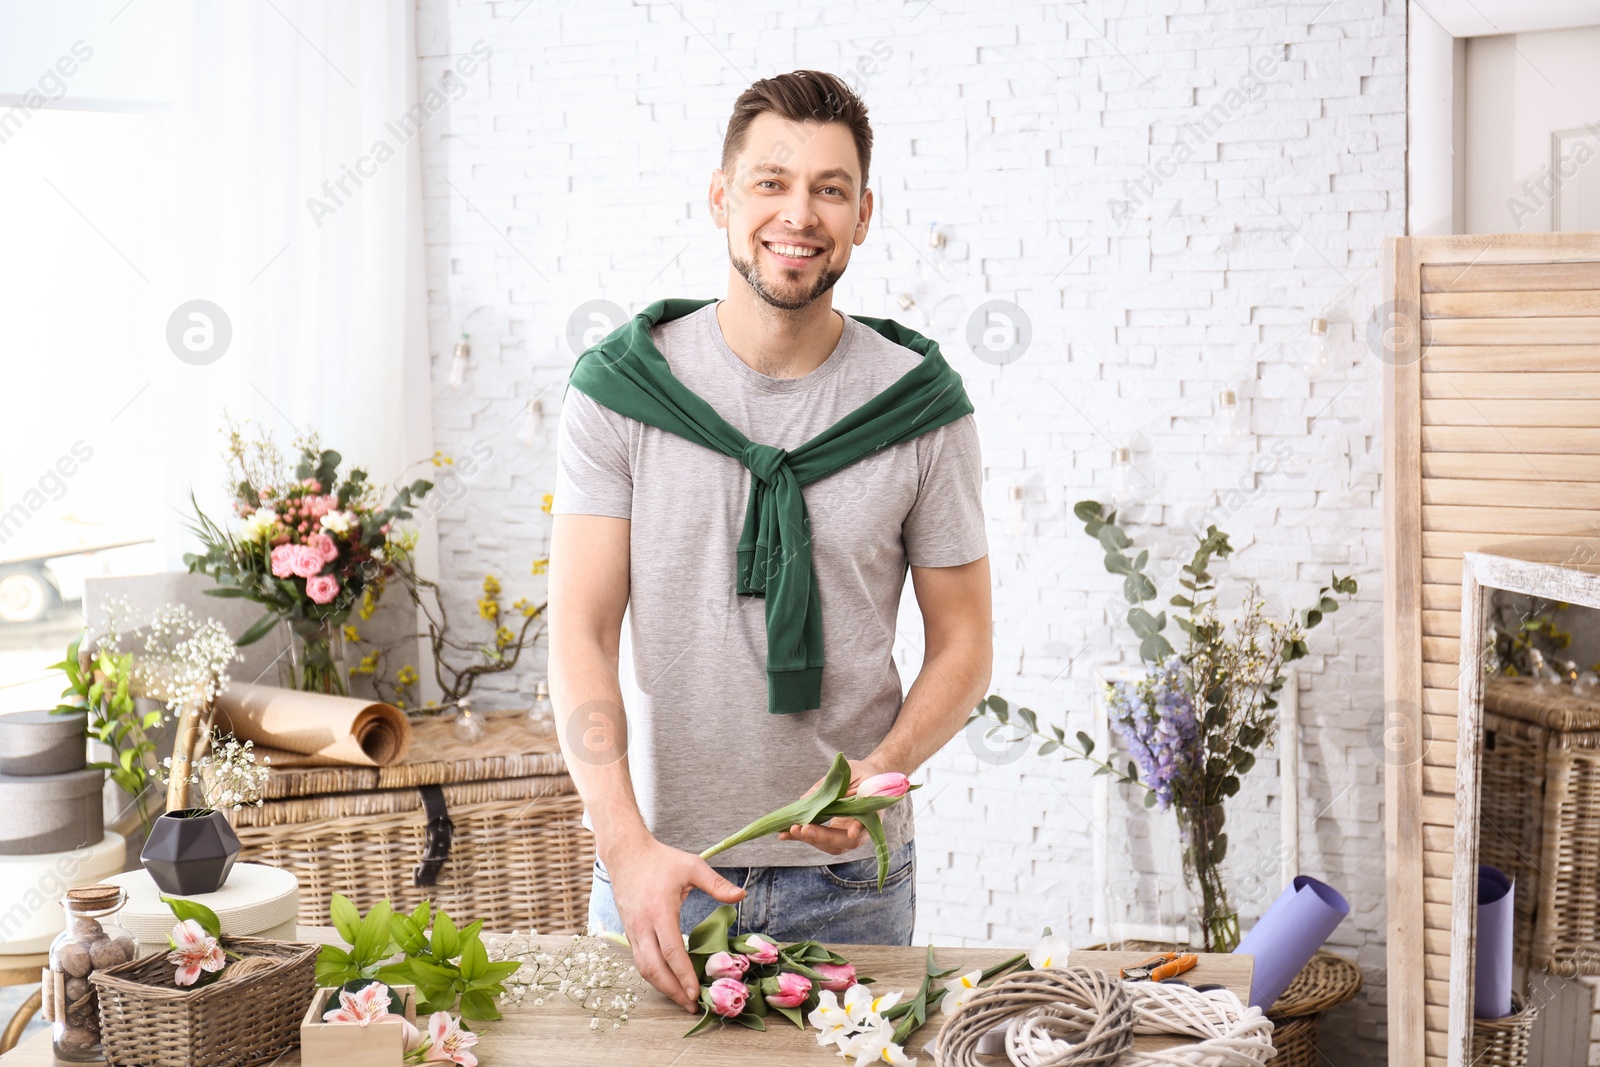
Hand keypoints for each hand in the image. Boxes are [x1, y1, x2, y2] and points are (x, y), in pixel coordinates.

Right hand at [604, 832, 745, 1012]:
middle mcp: (642, 925)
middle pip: (654, 968)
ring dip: (662, 987)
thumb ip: (716, 883)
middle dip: (672, 991)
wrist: (626, 853)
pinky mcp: (629, 931)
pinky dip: (653, 974)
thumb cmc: (661, 860)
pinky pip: (639, 959)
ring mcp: (633, 930)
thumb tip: (741, 895)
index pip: (671, 950)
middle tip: (690, 1005)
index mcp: (659, 911)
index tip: (695, 993)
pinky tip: (668, 980)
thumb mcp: (691, 866)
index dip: (683, 975)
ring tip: (681, 999)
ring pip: (643, 968)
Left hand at [776, 756, 886, 854]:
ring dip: (808, 840)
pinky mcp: (835, 833)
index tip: (851, 833)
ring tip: (789, 831)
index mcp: (872, 812)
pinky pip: (820, 839)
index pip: (865, 825)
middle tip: (802, 828)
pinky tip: (785, 834)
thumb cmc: (863, 774)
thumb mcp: (851, 771)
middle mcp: (861, 829)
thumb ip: (832, 784)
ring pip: (830, 845)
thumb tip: (805, 800)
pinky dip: (803, 837)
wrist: (870, 779)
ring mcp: (847, 834)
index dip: (858, 829)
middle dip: (821, 837)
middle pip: (843, 842)